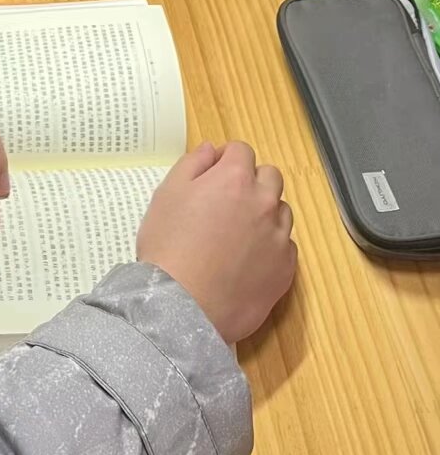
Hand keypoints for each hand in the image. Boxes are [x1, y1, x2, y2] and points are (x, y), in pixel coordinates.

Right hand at [136, 141, 297, 344]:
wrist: (183, 304)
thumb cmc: (168, 246)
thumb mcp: (166, 194)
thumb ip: (192, 164)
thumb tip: (212, 150)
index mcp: (235, 178)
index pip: (241, 151)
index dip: (225, 159)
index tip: (212, 175)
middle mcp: (264, 201)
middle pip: (270, 176)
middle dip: (251, 181)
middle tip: (226, 203)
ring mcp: (280, 236)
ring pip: (281, 211)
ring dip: (264, 213)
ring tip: (237, 235)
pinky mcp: (287, 268)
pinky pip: (286, 245)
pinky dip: (270, 246)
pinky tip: (246, 260)